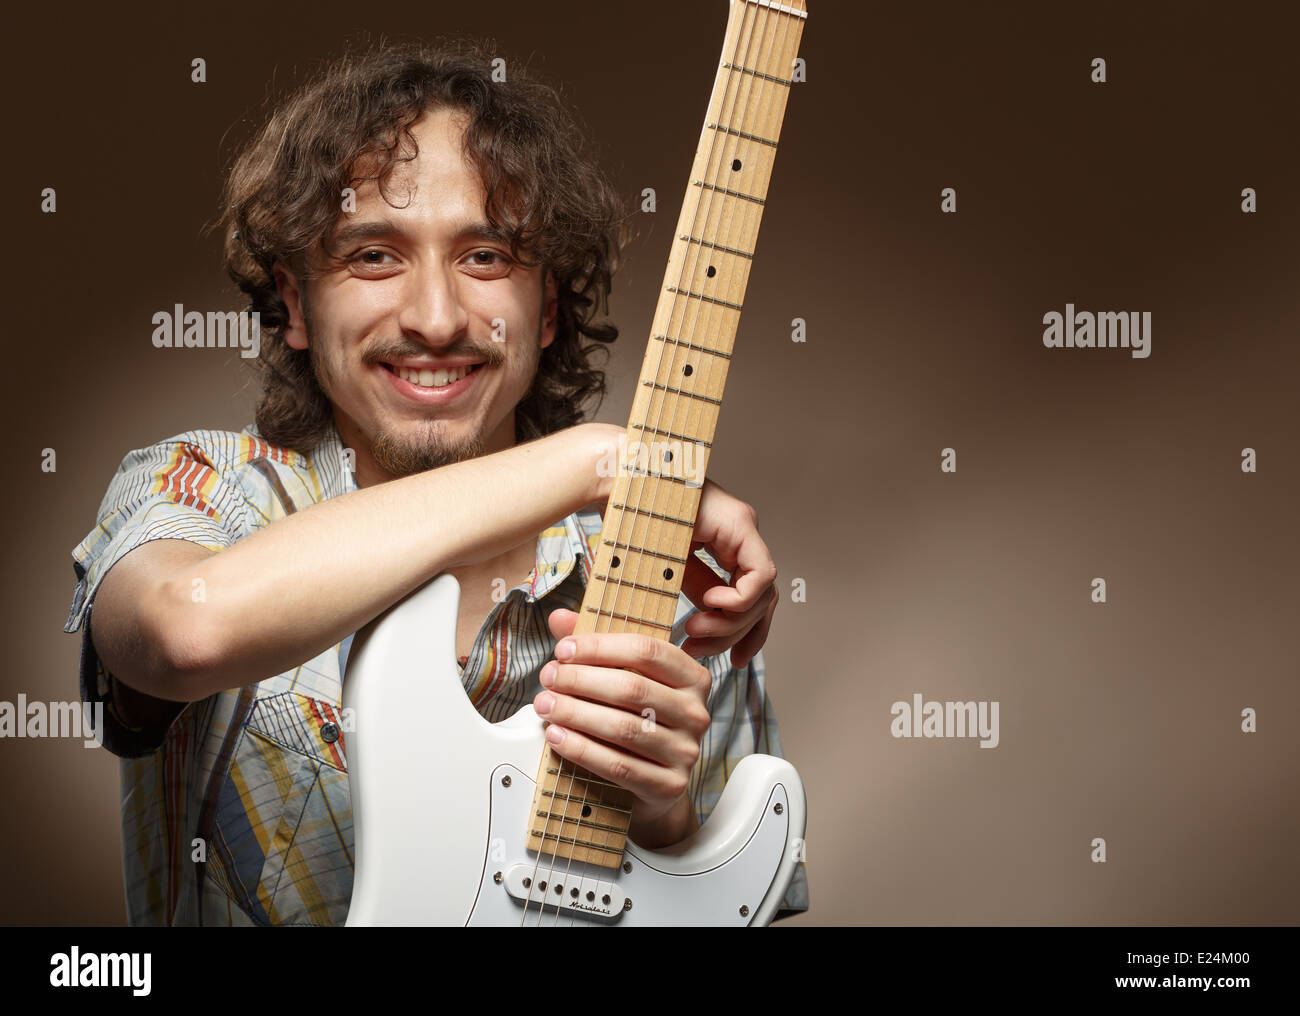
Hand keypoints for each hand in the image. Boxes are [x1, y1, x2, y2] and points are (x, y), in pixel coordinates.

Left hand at [534, 609, 712, 845]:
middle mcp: (696, 712)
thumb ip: (594, 647)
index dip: (600, 647)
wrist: (654, 784)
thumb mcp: (622, 678)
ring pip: (624, 728)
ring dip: (576, 714)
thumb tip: (559, 618)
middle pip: (632, 688)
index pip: (646, 650)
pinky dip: (582, 749)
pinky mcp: (670, 786)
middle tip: (548, 677)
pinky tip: (557, 736)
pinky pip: (619, 765)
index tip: (563, 649)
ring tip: (545, 705)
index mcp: (691, 677)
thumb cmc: (636, 720)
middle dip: (581, 680)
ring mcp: (686, 751)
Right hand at [580, 424, 777, 668]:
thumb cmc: (629, 525)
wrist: (616, 485)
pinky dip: (738, 599)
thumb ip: (694, 596)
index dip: (749, 635)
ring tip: (694, 630)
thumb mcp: (668, 574)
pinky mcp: (740, 524)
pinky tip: (709, 603)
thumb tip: (706, 635)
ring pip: (764, 594)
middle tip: (700, 651)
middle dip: (736, 636)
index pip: (755, 599)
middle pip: (762, 602)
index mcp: (727, 547)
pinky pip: (761, 576)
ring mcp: (744, 528)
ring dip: (730, 623)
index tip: (732, 661)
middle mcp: (741, 537)